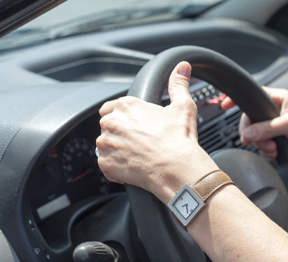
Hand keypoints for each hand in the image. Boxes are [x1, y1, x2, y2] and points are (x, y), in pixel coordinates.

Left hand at [97, 62, 218, 202]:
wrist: (177, 168)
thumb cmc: (179, 139)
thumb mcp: (183, 106)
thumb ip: (178, 84)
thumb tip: (182, 67)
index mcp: (126, 105)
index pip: (111, 107)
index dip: (123, 117)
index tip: (136, 126)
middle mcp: (111, 122)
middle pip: (108, 126)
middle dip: (120, 133)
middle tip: (141, 142)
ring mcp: (106, 144)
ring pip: (106, 146)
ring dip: (118, 150)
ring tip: (139, 155)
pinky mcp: (105, 164)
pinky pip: (106, 164)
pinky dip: (117, 168)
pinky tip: (135, 167)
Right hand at [221, 87, 287, 160]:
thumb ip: (267, 128)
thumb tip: (249, 132)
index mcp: (278, 98)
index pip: (253, 95)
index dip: (238, 99)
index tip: (225, 105)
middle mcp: (274, 110)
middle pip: (250, 119)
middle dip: (253, 133)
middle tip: (253, 141)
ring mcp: (273, 125)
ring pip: (254, 133)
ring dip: (261, 144)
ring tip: (272, 148)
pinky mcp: (275, 137)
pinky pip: (261, 143)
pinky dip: (265, 150)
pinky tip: (274, 152)